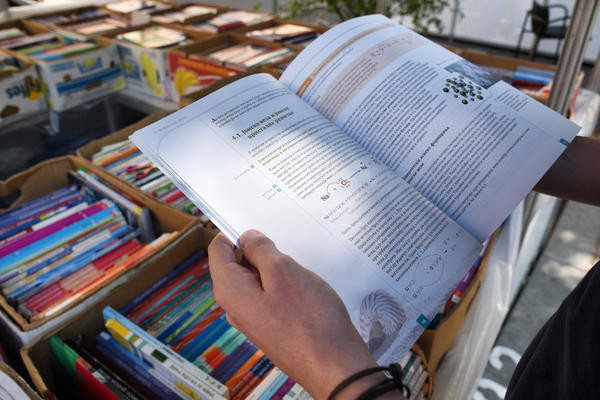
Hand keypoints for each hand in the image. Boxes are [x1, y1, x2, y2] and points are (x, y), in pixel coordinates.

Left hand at [208, 230, 401, 399]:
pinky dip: (284, 285)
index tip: (260, 225)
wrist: (333, 366)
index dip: (236, 231)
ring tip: (299, 269)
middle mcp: (236, 306)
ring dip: (276, 268)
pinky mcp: (272, 325)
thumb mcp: (284, 271)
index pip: (218, 248)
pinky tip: (305, 287)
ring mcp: (254, 317)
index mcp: (230, 289)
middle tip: (286, 246)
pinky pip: (271, 294)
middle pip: (238, 263)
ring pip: (258, 278)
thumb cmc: (310, 321)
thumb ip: (261, 249)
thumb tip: (248, 238)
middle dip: (260, 250)